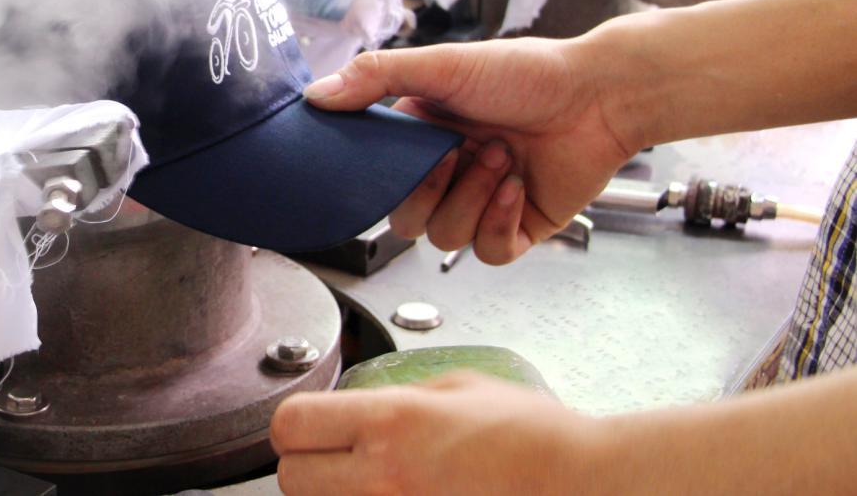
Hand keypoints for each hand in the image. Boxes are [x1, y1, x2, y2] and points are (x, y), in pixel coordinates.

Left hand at [272, 372, 595, 494]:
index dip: (295, 424)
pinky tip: (402, 495)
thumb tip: (367, 403)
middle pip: (291, 480)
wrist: (581, 484)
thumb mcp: (461, 388)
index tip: (310, 426)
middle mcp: (385, 477)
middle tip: (339, 459)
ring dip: (340, 494)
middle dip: (309, 466)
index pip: (291, 424)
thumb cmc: (534, 439)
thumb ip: (402, 395)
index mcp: (392, 422)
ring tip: (380, 480)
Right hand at [304, 39, 638, 263]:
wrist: (599, 95)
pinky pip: (488, 251)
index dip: (383, 179)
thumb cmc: (527, 73)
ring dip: (473, 198)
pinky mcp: (519, 228)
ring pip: (446, 240)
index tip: (399, 158)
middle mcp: (450, 172)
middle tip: (460, 152)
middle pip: (406, 221)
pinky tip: (518, 186)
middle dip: (431, 191)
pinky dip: (500, 221)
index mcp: (423, 137)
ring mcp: (483, 203)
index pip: (378, 180)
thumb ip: (375, 77)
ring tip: (502, 158)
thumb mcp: (442, 65)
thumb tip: (315, 96)